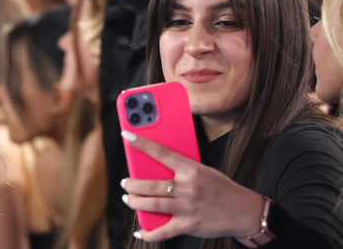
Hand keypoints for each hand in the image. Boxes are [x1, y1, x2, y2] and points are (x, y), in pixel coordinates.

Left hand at [120, 131, 263, 241]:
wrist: (243, 210)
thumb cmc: (219, 187)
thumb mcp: (202, 171)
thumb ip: (180, 169)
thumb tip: (153, 168)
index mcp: (191, 169)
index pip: (162, 152)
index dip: (142, 143)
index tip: (127, 135)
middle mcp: (188, 188)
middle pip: (151, 185)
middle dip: (132, 184)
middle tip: (125, 183)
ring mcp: (188, 208)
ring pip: (152, 205)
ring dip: (134, 202)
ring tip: (128, 198)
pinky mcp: (189, 225)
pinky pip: (162, 232)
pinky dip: (147, 233)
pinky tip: (138, 231)